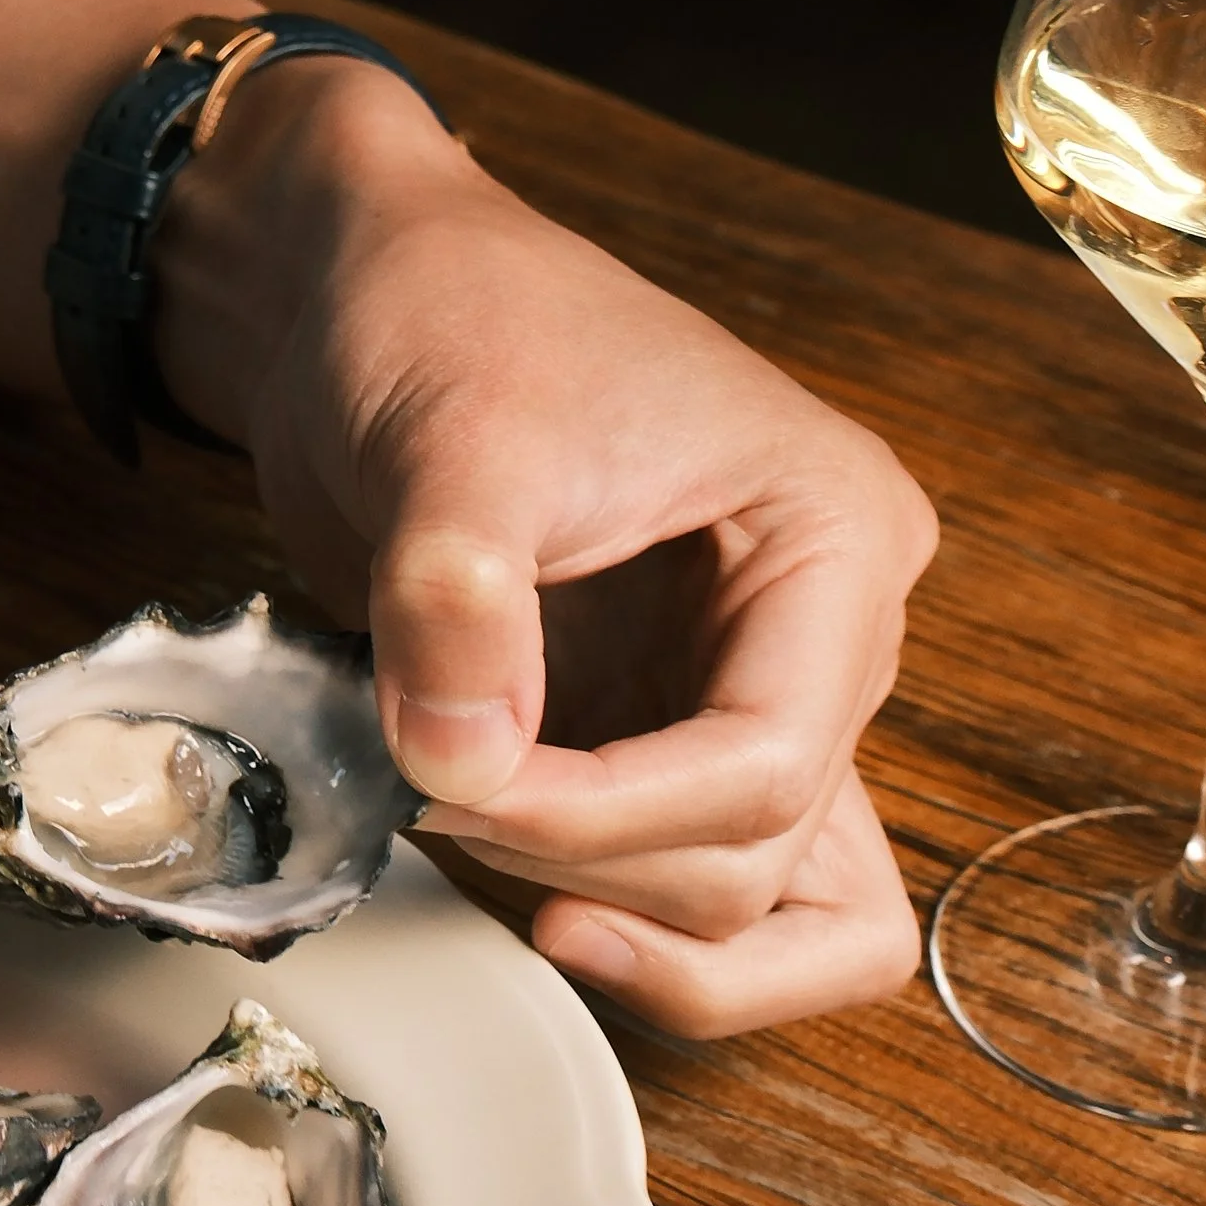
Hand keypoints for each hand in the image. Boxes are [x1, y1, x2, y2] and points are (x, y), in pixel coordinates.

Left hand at [157, 65, 935, 1034]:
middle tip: (433, 791)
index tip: (454, 789)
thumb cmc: (448, 314)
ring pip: (755, 909)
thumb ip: (454, 598)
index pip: (766, 762)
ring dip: (606, 912)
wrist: (369, 294)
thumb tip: (457, 763)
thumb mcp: (448, 437)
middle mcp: (826, 637)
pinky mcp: (661, 736)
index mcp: (837, 539)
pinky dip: (604, 909)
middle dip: (591, 862)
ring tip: (461, 831)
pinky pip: (692, 885)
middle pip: (760, 857)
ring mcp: (747, 694)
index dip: (606, 818)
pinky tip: (497, 875)